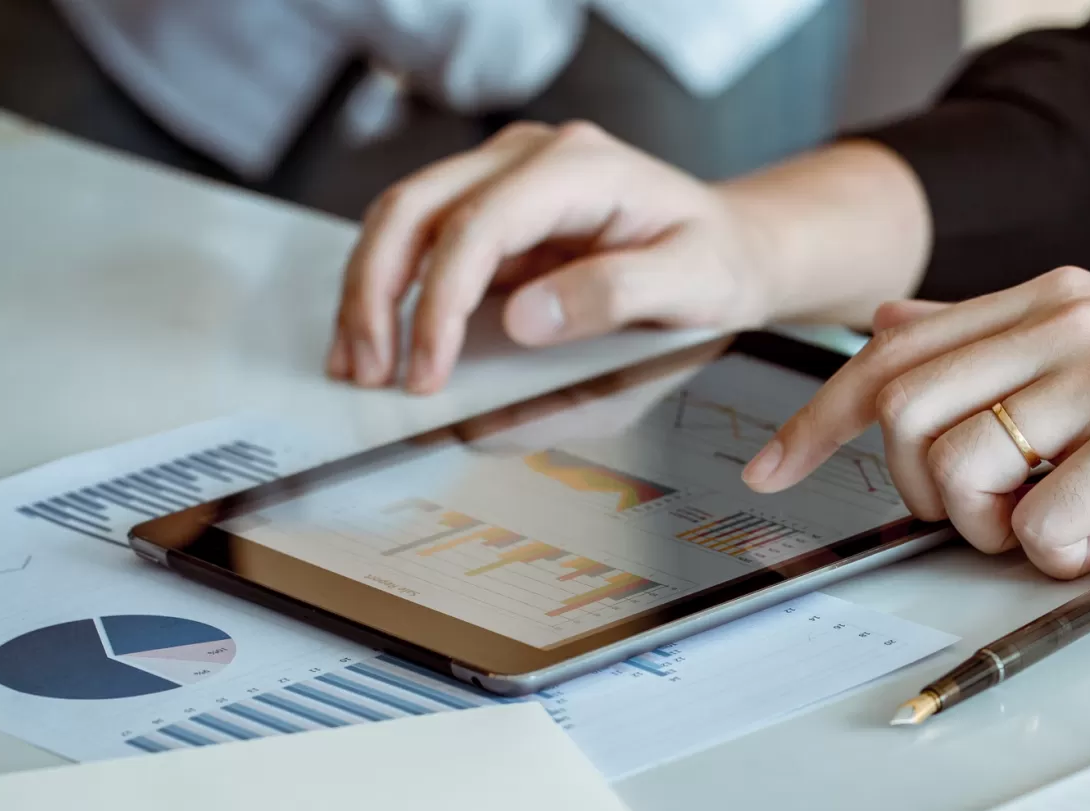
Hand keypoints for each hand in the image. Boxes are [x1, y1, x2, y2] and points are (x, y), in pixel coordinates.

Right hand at [327, 123, 929, 393]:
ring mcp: (504, 180)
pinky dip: (393, 294)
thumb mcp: (692, 285)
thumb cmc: (718, 264)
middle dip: (378, 294)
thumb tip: (524, 322)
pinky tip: (381, 344)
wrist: (733, 248)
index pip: (481, 224)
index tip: (429, 371)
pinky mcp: (493, 214)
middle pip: (416, 209)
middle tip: (368, 372)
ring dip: (370, 294)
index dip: (442, 301)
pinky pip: (423, 246)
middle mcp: (529, 159)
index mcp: (579, 167)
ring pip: (403, 221)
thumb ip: (613, 299)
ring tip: (356, 366)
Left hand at [744, 268, 1089, 577]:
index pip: (891, 355)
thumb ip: (1002, 347)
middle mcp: (1071, 319)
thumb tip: (892, 330)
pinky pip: (1044, 525)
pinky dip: (1073, 554)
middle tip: (1002, 520)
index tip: (772, 465)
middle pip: (906, 416)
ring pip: (964, 472)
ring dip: (1005, 529)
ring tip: (1083, 522)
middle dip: (930, 494)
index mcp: (1054, 301)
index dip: (818, 419)